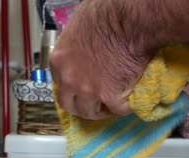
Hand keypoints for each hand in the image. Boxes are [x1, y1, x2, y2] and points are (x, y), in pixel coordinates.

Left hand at [49, 0, 188, 119]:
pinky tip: (130, 102)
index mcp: (59, 61)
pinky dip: (125, 107)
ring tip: (110, 106)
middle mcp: (69, 79)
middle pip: (69, 103)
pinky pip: (118, 110)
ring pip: (90, 112)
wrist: (128, 21)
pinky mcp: (111, 97)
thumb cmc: (104, 14)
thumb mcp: (77, 27)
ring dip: (100, 111)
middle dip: (79, 105)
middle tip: (92, 103)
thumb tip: (82, 46)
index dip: (70, 86)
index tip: (80, 86)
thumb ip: (74, 44)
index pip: (58, 82)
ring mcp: (89, 90)